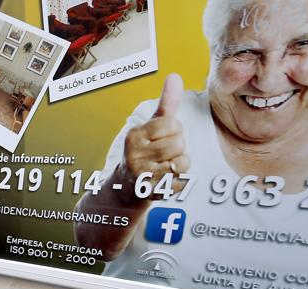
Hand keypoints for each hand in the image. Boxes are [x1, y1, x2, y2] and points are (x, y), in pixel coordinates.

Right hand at [123, 74, 190, 192]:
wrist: (126, 185)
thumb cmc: (144, 149)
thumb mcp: (151, 125)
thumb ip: (166, 102)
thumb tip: (175, 76)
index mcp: (135, 136)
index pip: (172, 124)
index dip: (175, 129)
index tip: (166, 135)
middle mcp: (134, 155)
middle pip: (178, 143)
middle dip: (179, 147)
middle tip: (168, 151)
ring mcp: (142, 176)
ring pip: (181, 163)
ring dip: (181, 164)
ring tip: (169, 164)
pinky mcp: (151, 193)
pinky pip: (180, 183)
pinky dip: (180, 181)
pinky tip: (169, 178)